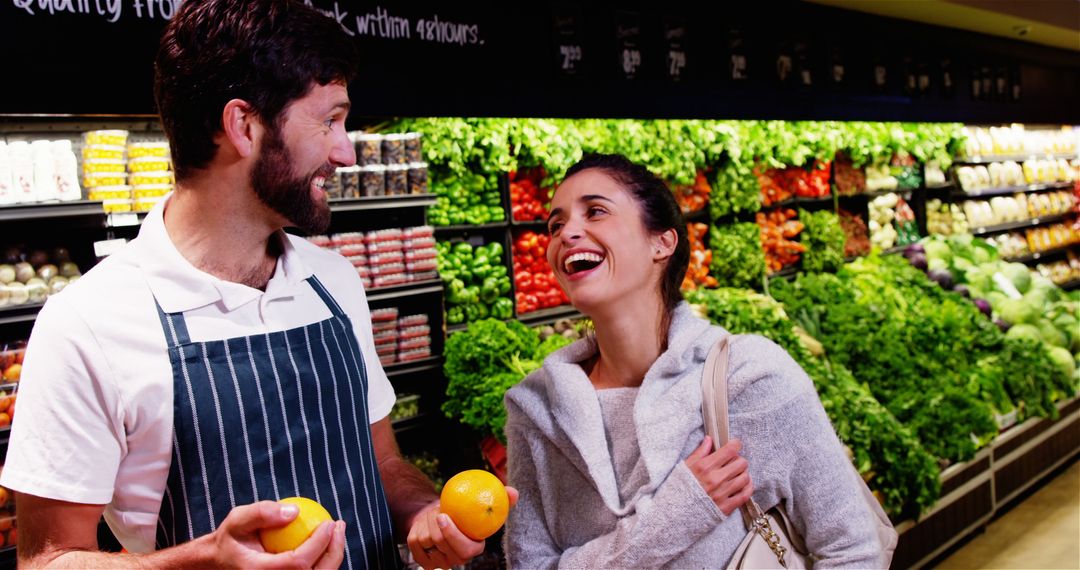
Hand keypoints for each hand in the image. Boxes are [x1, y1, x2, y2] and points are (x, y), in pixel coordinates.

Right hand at [211, 500, 346, 568]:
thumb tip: (295, 511)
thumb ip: (261, 513)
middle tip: (339, 526)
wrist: (222, 562)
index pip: (298, 563)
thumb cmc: (231, 539)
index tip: (329, 522)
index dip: (318, 543)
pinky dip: (326, 560)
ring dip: (333, 555)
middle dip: (334, 551)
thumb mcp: (237, 521)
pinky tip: (330, 540)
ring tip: (338, 531)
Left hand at [407, 487, 518, 569]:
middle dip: (435, 523)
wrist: (442, 516)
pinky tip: (423, 522)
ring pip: (426, 540)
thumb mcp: (483, 502)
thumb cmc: (467, 510)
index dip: (453, 536)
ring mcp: (439, 562)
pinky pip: (414, 541)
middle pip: (441, 544)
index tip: (443, 516)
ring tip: (433, 513)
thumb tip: (513, 492)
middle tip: (437, 509)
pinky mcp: (423, 560)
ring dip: (425, 521)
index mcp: (474, 549)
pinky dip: (416, 527)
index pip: (465, 550)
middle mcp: (457, 560)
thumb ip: (501, 498)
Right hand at [685, 436, 753, 515]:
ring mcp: (722, 494)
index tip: (735, 445)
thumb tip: (709, 440)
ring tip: (737, 473)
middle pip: (741, 463)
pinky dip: (748, 487)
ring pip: (745, 478)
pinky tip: (743, 484)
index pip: (729, 451)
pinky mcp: (726, 507)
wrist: (675, 512)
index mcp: (705, 467)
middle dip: (739, 459)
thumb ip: (699, 452)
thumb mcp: (686, 466)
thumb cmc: (680, 489)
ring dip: (743, 473)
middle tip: (734, 461)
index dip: (736, 444)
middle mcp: (715, 479)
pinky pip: (745, 495)